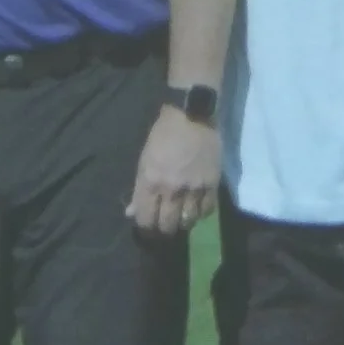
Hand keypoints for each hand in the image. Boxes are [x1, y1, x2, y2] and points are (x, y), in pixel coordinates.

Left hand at [126, 106, 220, 236]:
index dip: (145, 227)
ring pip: (188, 222)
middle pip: (167, 225)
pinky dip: (200, 213)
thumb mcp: (144, 160)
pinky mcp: (212, 185)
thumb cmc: (163, 135)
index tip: (148, 225)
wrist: (192, 115)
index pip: (145, 219)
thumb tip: (130, 213)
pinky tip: (196, 208)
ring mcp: (194, 188)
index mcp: (150, 182)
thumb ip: (138, 189)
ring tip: (181, 217)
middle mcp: (171, 189)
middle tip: (165, 224)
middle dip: (164, 229)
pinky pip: (207, 211)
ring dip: (183, 222)